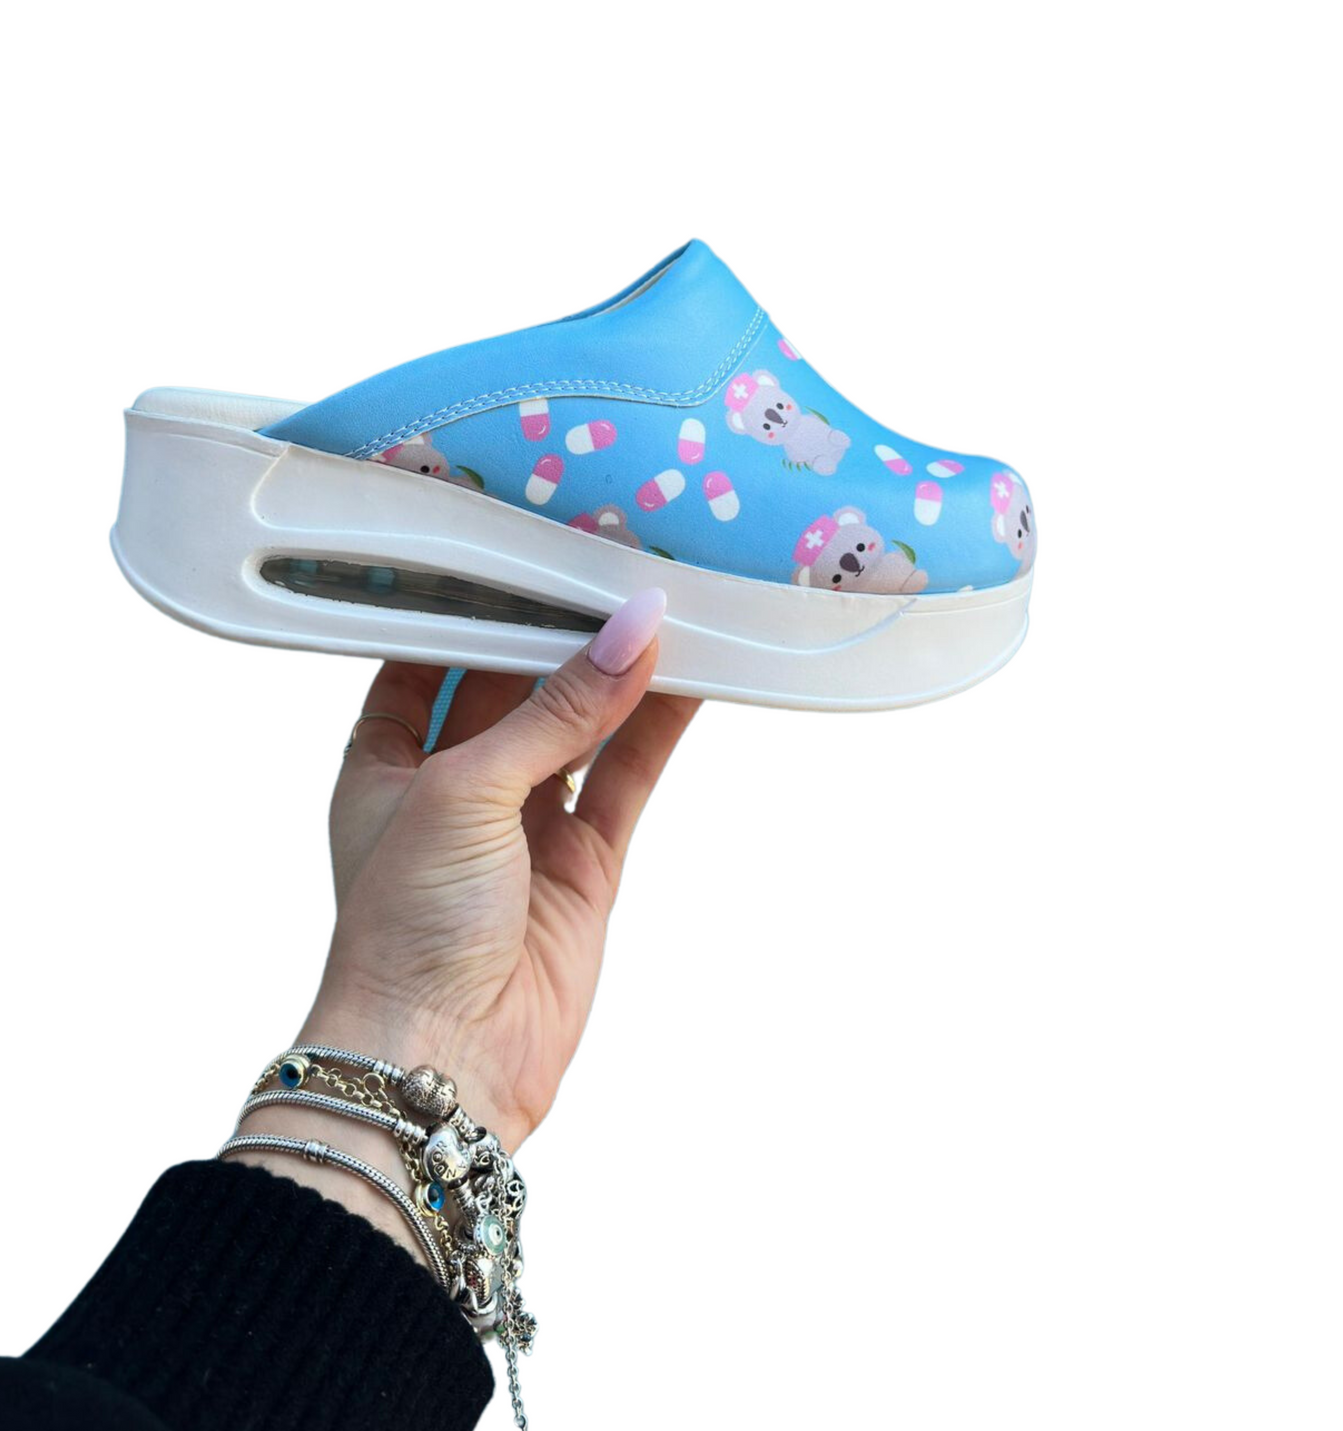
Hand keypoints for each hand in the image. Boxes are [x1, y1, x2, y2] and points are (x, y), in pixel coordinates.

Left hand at [228, 590, 696, 1252]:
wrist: (440, 1064)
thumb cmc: (406, 928)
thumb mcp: (465, 791)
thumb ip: (557, 712)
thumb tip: (632, 629)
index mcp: (386, 758)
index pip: (433, 655)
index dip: (480, 604)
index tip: (533, 546)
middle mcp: (454, 785)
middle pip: (518, 687)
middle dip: (564, 633)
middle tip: (617, 563)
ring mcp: (524, 826)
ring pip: (581, 730)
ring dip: (619, 678)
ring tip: (670, 608)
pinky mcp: (583, 866)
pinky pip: (624, 781)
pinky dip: (655, 733)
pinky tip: (689, 681)